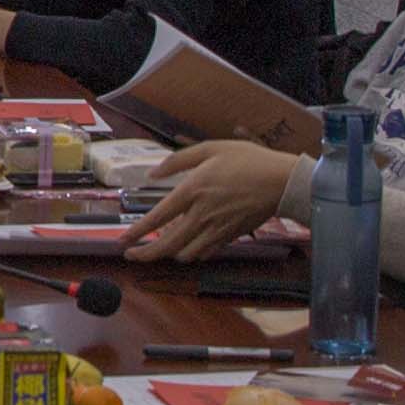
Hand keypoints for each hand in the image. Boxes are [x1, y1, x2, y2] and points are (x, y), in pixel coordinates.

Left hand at [129, 138, 307, 259]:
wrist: (283, 182)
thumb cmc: (248, 160)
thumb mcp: (210, 148)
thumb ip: (178, 161)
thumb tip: (152, 175)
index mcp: (192, 191)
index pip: (157, 218)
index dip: (136, 233)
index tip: (121, 241)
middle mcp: (201, 215)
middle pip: (167, 245)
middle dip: (145, 254)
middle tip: (131, 255)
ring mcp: (216, 229)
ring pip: (185, 254)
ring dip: (169, 253)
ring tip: (159, 247)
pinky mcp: (230, 237)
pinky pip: (205, 252)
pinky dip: (192, 253)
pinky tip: (188, 246)